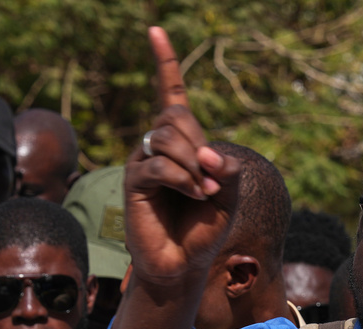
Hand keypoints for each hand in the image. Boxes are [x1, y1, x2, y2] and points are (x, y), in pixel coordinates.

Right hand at [123, 27, 239, 288]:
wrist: (185, 263)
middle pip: (174, 117)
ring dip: (193, 165)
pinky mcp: (134, 182)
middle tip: (213, 177)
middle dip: (199, 144)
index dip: (165, 64)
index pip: (171, 96)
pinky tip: (195, 195)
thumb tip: (210, 153)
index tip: (155, 31)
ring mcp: (143, 162)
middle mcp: (158, 147)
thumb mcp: (228, 195)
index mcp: (183, 144)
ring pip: (165, 139)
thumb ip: (226, 169)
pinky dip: (183, 179)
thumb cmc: (205, 229)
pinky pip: (157, 166)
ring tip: (204, 192)